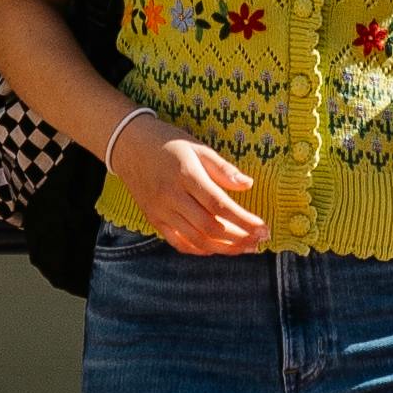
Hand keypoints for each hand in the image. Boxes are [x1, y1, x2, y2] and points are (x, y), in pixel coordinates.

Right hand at [106, 109, 272, 256]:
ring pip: (196, 239)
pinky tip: (217, 249)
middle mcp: (171, 196)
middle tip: (259, 241)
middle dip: (239, 238)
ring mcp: (161, 211)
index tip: (263, 227)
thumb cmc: (168, 143)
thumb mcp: (197, 147)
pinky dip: (199, 249)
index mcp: (186, 175)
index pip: (219, 205)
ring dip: (224, 248)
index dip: (243, 220)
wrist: (129, 145)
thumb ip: (223, 168)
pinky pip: (178, 242)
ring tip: (244, 248)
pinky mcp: (153, 219)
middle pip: (209, 227)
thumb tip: (248, 185)